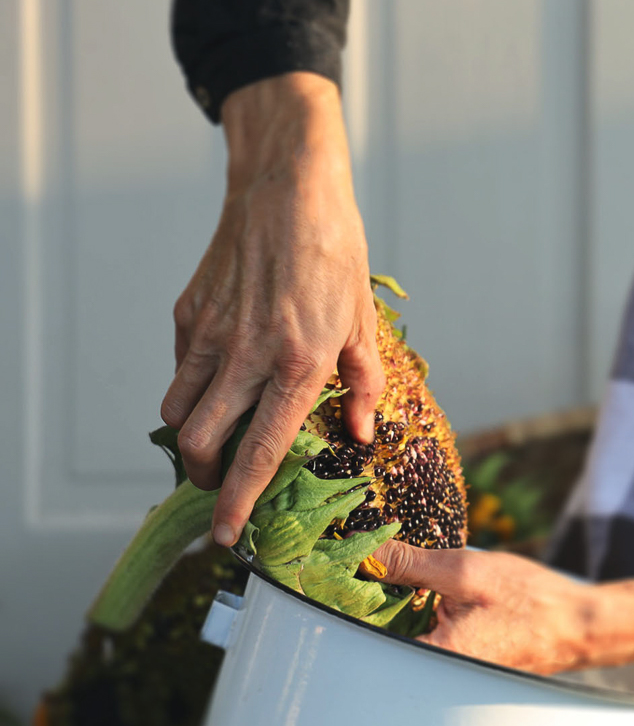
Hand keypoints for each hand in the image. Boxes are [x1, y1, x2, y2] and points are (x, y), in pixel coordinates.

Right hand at [161, 72, 384, 546]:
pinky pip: (179, 370)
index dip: (241, 503)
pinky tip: (220, 382)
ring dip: (192, 440)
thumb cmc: (335, 253)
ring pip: (177, 412)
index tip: (227, 537)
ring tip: (217, 442)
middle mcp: (246, 355)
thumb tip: (358, 434)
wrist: (288, 188)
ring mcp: (209, 333)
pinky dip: (192, 390)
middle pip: (200, 444)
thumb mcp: (364, 320)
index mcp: (297, 363)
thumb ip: (361, 384)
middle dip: (208, 479)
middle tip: (225, 485)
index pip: (259, 452)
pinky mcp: (188, 313)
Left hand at [373, 542, 633, 675]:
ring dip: (392, 599)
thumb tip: (368, 551)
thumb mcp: (468, 571)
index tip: (336, 564)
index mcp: (433, 654)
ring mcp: (445, 664)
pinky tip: (421, 585)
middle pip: (379, 631)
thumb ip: (413, 564)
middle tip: (363, 557)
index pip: (367, 629)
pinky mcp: (455, 654)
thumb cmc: (530, 601)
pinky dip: (414, 607)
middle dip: (369, 594)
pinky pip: (421, 631)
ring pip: (400, 629)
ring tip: (389, 565)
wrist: (578, 623)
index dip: (348, 595)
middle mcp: (434, 668)